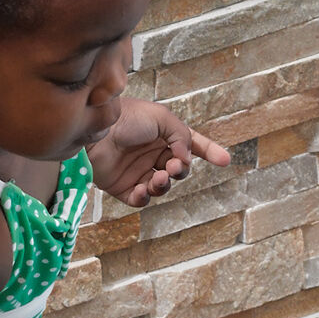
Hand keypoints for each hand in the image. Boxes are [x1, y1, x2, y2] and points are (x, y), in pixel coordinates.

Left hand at [90, 100, 231, 208]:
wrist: (93, 134)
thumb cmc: (125, 119)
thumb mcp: (162, 117)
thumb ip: (182, 136)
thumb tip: (186, 159)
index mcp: (161, 136)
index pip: (190, 146)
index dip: (209, 152)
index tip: (225, 160)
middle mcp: (151, 154)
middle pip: (180, 170)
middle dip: (181, 170)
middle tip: (173, 166)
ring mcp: (138, 171)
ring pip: (163, 187)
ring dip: (165, 185)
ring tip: (158, 178)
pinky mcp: (123, 187)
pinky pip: (142, 200)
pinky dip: (145, 197)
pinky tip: (142, 188)